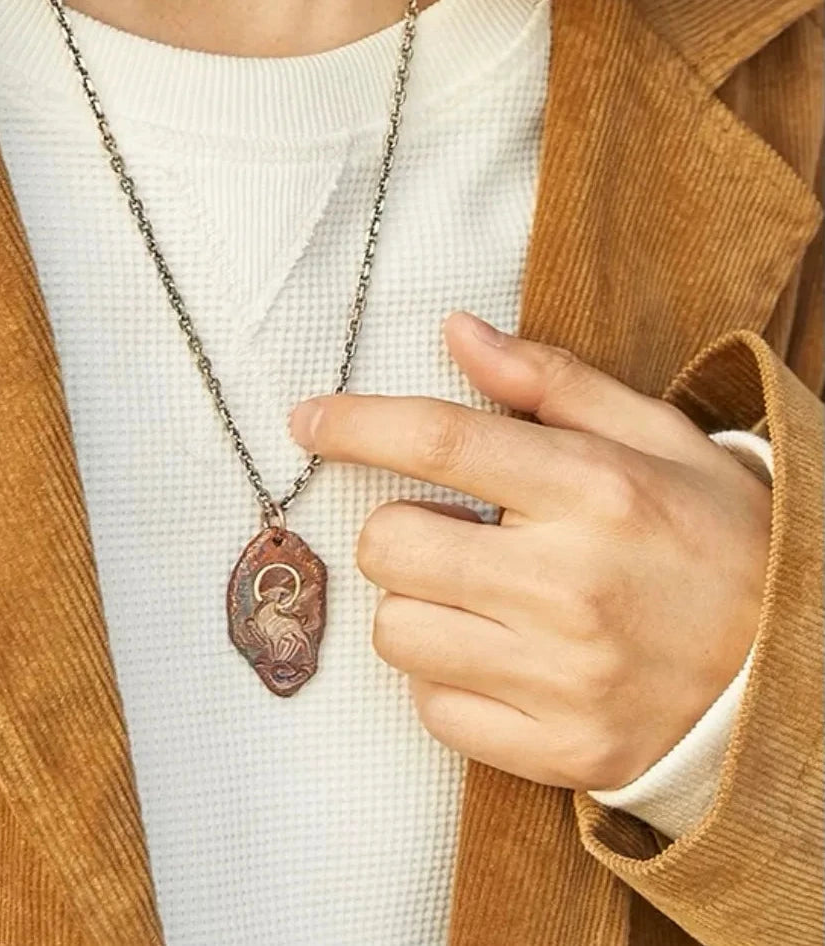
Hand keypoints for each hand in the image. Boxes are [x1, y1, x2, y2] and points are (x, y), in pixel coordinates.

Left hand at [288, 312, 771, 790]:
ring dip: (419, 606)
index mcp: (596, 492)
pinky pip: (434, 712)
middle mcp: (572, 586)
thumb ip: (551, 382)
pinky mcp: (561, 752)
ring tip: (481, 596)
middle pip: (391, 544)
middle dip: (398, 527)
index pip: (440, 442)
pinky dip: (447, 681)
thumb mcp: (657, 437)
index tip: (309, 418)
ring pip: (397, 632)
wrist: (800, 670)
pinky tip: (500, 658)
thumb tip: (457, 331)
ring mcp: (565, 679)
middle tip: (450, 529)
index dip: (357, 423)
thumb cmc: (718, 537)